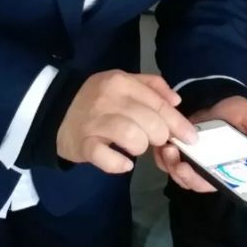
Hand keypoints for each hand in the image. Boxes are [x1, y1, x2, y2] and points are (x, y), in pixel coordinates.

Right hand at [56, 71, 196, 172]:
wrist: (55, 111)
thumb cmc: (96, 98)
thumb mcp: (123, 82)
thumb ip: (151, 86)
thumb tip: (176, 100)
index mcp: (121, 82)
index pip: (158, 103)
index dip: (178, 123)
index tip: (191, 137)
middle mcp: (108, 99)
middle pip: (149, 122)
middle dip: (160, 136)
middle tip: (154, 140)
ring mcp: (94, 122)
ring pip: (132, 137)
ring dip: (140, 147)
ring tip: (136, 148)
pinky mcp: (83, 145)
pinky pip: (106, 158)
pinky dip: (119, 164)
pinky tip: (123, 163)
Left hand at [155, 95, 246, 192]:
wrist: (220, 97)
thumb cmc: (239, 113)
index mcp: (226, 167)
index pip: (214, 183)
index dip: (200, 182)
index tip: (191, 172)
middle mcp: (207, 168)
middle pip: (191, 182)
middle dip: (182, 175)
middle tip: (177, 161)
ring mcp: (191, 160)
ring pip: (176, 172)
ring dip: (169, 164)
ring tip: (168, 148)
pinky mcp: (178, 149)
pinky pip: (165, 158)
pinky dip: (161, 154)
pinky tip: (163, 142)